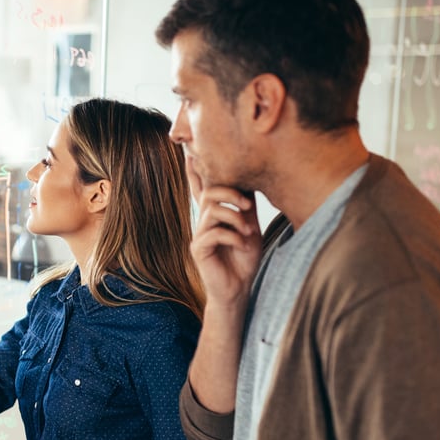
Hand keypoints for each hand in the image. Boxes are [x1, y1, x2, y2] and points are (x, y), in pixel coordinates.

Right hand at [187, 159, 262, 312]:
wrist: (239, 289)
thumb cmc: (244, 259)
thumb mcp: (250, 227)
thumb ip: (246, 207)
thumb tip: (249, 182)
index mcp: (214, 214)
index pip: (202, 188)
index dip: (194, 170)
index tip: (189, 150)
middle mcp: (203, 221)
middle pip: (209, 192)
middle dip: (230, 193)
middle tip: (247, 205)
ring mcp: (199, 235)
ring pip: (212, 210)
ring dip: (235, 218)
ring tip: (249, 231)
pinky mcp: (199, 249)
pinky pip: (214, 232)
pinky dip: (233, 236)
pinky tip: (242, 245)